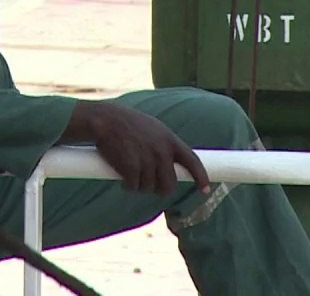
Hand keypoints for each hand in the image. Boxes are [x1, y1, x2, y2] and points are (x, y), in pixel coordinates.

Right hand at [62, 101, 212, 196]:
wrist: (105, 119)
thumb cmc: (127, 123)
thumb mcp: (153, 129)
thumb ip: (164, 145)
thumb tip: (172, 165)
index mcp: (169, 140)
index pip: (192, 161)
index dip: (201, 177)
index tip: (205, 190)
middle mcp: (161, 151)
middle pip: (169, 185)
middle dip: (159, 189)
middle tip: (150, 185)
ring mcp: (147, 160)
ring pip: (149, 188)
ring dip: (139, 186)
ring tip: (131, 174)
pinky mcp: (131, 168)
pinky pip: (133, 187)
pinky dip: (127, 186)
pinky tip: (122, 179)